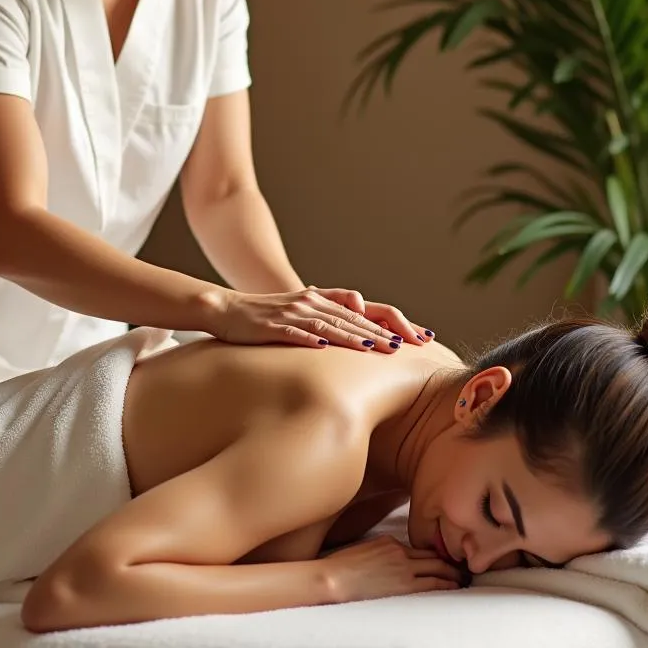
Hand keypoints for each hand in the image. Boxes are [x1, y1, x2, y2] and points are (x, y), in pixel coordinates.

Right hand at [207, 285, 434, 352]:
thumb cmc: (268, 315)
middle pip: (353, 317)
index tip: (420, 336)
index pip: (366, 310)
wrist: (227, 309)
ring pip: (329, 324)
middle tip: (408, 347)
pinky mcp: (271, 325)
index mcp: (322, 299)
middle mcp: (312, 302)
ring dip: (353, 336)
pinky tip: (323, 348)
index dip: (394, 321)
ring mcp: (291, 312)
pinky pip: (293, 332)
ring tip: (377, 348)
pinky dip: (309, 339)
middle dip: (382, 332)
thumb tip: (363, 330)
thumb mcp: (304, 312)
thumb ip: (331, 317)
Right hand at [323, 536, 463, 602]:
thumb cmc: (342, 568)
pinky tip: (453, 587)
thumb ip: (382, 552)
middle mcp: (400, 552)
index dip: (434, 553)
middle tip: (462, 567)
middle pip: (432, 556)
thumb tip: (392, 561)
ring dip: (452, 574)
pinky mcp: (404, 584)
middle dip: (449, 562)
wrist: (335, 579)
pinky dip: (445, 585)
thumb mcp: (365, 550)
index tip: (444, 558)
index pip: (419, 548)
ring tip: (463, 578)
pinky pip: (431, 584)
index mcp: (389, 541)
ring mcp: (403, 567)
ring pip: (437, 569)